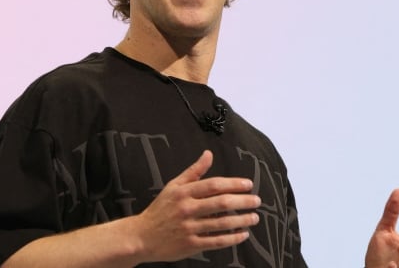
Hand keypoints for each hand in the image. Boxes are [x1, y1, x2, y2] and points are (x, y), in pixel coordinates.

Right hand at [130, 150, 260, 262]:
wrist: (141, 236)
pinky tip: (242, 234)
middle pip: (221, 203)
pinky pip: (216, 241)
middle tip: (257, 201)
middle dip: (243, 202)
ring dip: (242, 220)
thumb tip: (208, 154)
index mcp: (184, 192)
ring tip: (254, 218)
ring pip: (222, 224)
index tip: (248, 185)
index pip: (214, 185)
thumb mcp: (174, 186)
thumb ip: (194, 171)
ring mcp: (189, 228)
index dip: (234, 184)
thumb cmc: (160, 209)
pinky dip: (232, 238)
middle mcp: (187, 209)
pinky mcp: (191, 244)